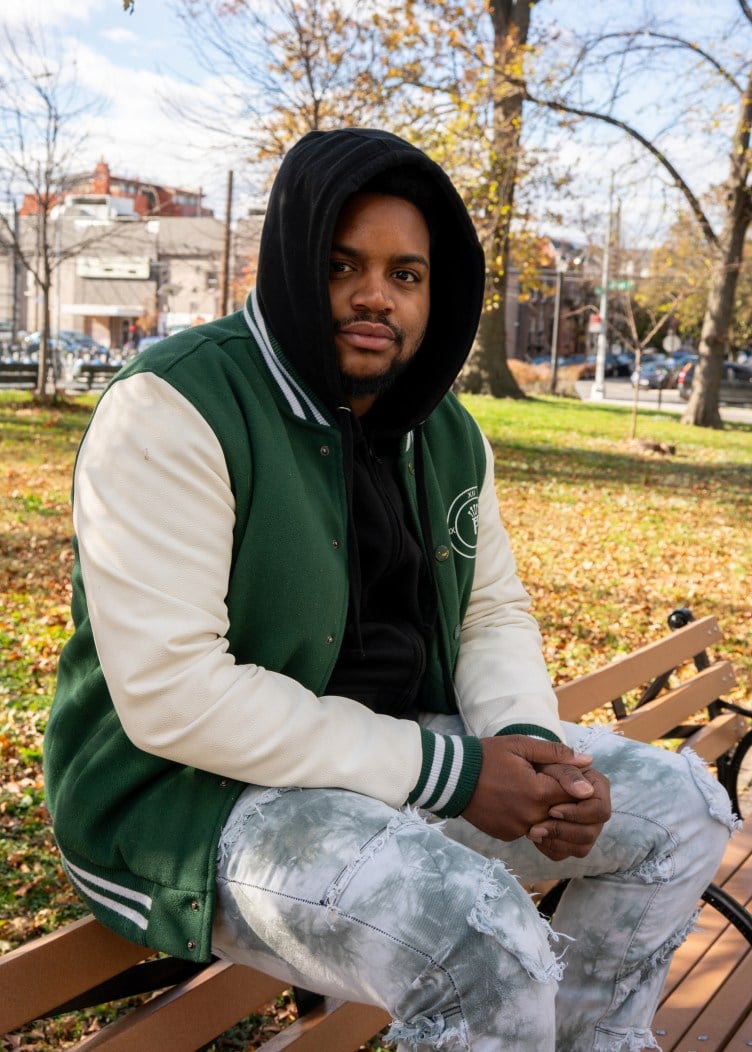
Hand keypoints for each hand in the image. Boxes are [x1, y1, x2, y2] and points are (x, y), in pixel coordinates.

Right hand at [461, 735, 596, 843]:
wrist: (451, 777)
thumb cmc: (487, 756)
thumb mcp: (521, 745)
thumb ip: (556, 754)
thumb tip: (587, 761)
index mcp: (538, 792)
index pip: (574, 793)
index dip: (573, 781)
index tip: (565, 772)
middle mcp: (531, 816)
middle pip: (562, 810)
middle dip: (559, 795)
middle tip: (541, 777)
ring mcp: (518, 829)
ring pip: (546, 821)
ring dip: (543, 807)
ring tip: (525, 787)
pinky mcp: (507, 835)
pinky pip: (528, 828)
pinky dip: (528, 816)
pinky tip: (513, 799)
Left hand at [528, 765, 610, 860]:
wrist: (521, 778)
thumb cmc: (538, 766)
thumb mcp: (550, 763)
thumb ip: (568, 774)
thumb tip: (586, 791)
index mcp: (597, 788)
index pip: (600, 810)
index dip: (577, 814)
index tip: (552, 810)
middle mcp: (595, 810)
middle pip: (591, 833)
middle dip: (562, 831)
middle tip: (536, 827)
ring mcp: (585, 827)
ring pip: (581, 848)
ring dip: (554, 842)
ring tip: (532, 831)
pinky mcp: (570, 841)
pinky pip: (564, 854)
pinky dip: (548, 847)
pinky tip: (535, 836)